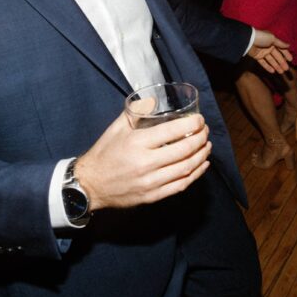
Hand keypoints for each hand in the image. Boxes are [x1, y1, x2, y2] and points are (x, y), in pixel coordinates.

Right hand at [75, 112, 211, 210]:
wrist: (90, 185)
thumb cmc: (104, 153)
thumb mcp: (116, 128)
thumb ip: (135, 113)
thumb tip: (153, 101)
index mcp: (137, 143)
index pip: (172, 131)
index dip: (191, 124)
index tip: (199, 120)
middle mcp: (145, 163)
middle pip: (184, 150)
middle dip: (200, 138)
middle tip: (204, 132)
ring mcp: (150, 182)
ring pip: (186, 168)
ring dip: (201, 156)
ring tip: (206, 146)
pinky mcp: (152, 195)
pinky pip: (180, 185)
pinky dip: (195, 174)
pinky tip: (201, 165)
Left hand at [248, 29, 291, 73]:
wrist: (247, 40)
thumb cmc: (261, 37)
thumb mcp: (272, 38)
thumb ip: (281, 43)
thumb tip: (289, 45)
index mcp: (273, 41)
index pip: (281, 48)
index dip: (286, 54)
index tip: (290, 60)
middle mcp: (268, 47)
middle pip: (277, 56)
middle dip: (282, 62)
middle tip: (286, 69)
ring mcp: (263, 52)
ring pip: (271, 60)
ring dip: (276, 66)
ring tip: (281, 72)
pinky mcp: (257, 57)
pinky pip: (263, 63)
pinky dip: (268, 67)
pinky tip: (273, 71)